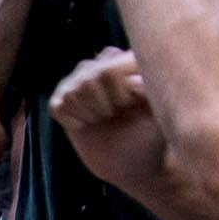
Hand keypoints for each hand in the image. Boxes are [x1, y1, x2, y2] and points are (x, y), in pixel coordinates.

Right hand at [52, 47, 166, 185]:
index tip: (132, 105)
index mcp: (127, 59)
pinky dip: (73, 121)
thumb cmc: (151, 135)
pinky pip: (58, 106)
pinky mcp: (63, 100)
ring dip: (90, 113)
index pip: (109, 70)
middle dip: (104, 106)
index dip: (119, 94)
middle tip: (116, 113)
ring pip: (72, 92)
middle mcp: (102, 61)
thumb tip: (131, 81)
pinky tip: (87, 124)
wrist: (135, 161)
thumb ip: (151, 92)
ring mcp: (80, 78)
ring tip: (103, 118)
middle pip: (87, 80)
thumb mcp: (160, 113)